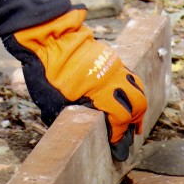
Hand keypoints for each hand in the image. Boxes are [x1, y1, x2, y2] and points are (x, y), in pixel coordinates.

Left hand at [8, 8, 146, 160]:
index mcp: (100, 92)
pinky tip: (123, 93)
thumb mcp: (52, 101)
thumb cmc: (46, 72)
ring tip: (134, 114)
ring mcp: (113, 65)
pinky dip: (129, 86)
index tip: (117, 144)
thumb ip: (69, 116)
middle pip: (137, 103)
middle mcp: (112, 79)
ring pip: (136, 87)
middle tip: (133, 132)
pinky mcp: (110, 56)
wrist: (47, 38)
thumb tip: (75, 129)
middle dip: (136, 120)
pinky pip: (127, 74)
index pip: (121, 118)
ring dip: (136, 102)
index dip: (119, 134)